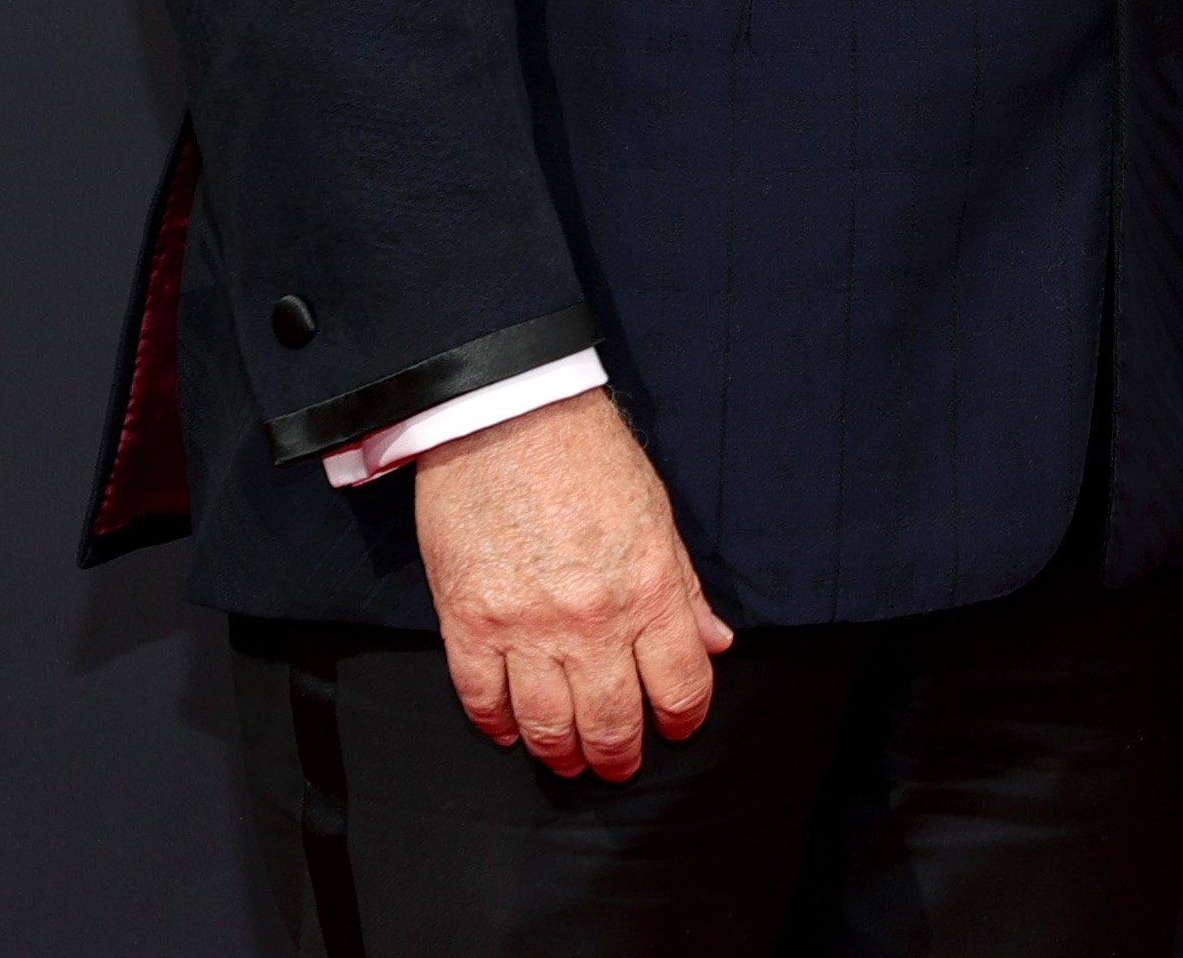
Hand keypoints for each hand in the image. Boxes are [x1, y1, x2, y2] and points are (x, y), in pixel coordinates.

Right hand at [409, 389, 734, 777]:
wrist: (507, 416)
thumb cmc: (588, 457)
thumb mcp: (658, 516)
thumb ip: (684, 589)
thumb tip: (714, 645)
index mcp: (649, 590)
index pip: (679, 684)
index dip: (684, 719)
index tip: (678, 731)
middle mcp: (592, 620)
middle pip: (612, 719)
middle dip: (618, 755)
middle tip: (617, 767)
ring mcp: (526, 626)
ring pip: (546, 724)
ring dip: (559, 753)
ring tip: (566, 760)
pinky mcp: (468, 621)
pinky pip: (482, 698)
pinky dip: (496, 725)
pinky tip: (509, 731)